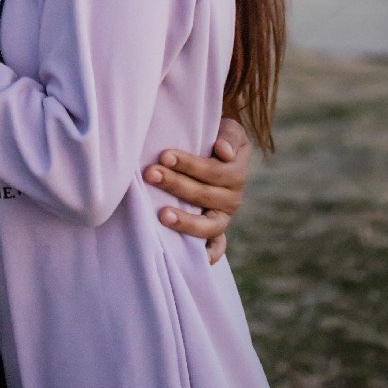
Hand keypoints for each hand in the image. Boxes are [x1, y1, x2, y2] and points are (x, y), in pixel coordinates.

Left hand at [143, 117, 250, 263]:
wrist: (217, 153)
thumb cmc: (216, 137)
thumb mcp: (229, 129)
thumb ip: (229, 136)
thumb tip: (223, 152)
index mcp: (236, 173)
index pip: (213, 171)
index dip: (189, 164)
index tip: (164, 155)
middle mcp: (232, 199)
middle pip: (204, 195)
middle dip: (175, 184)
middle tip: (151, 174)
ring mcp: (224, 218)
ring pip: (208, 224)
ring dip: (185, 220)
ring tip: (161, 215)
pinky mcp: (216, 233)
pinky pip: (217, 247)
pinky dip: (210, 254)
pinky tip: (197, 259)